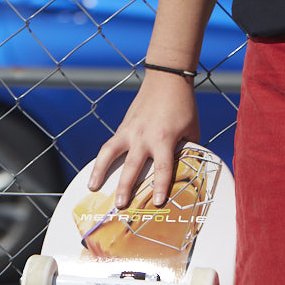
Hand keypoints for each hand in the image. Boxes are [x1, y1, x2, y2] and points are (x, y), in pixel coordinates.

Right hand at [88, 71, 199, 208]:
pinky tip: (95, 172)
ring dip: (100, 171)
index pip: (163, 168)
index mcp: (164, 139)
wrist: (167, 79)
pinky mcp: (123, 127)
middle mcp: (144, 137)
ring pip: (110, 153)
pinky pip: (109, 145)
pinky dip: (100, 159)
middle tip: (121, 205)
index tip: (157, 203)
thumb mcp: (191, 129)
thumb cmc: (183, 106)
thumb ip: (187, 150)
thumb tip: (186, 169)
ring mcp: (131, 131)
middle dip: (126, 187)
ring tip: (93, 188)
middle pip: (132, 166)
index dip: (160, 187)